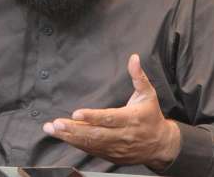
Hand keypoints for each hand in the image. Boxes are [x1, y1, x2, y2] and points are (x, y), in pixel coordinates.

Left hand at [43, 54, 180, 170]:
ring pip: (90, 144)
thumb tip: (134, 58)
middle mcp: (122, 135)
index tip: (76, 113)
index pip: (110, 118)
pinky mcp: (111, 155)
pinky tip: (62, 136)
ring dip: (70, 137)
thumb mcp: (148, 94)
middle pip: (96, 134)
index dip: (93, 117)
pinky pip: (91, 150)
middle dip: (74, 129)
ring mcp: (116, 147)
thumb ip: (139, 76)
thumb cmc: (151, 116)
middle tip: (56, 124)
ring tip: (52, 130)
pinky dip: (76, 143)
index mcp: (131, 119)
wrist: (160, 145)